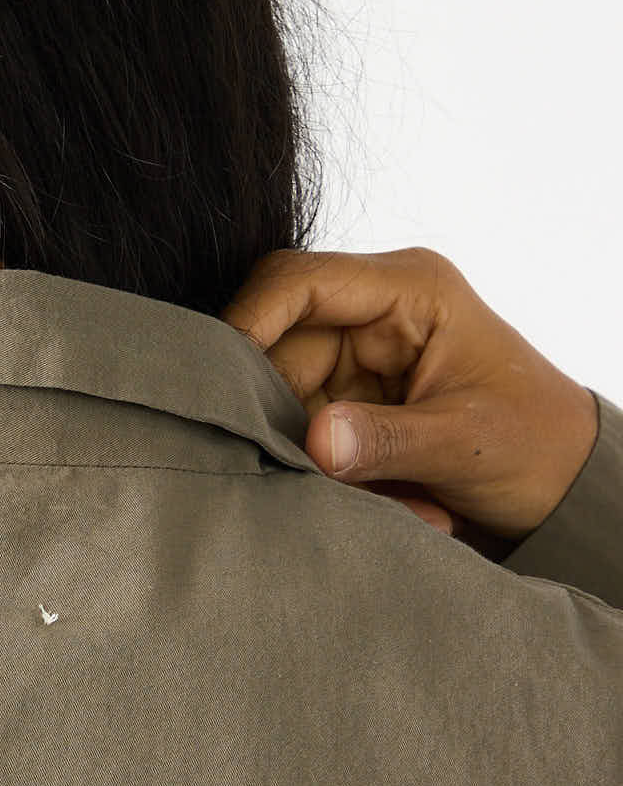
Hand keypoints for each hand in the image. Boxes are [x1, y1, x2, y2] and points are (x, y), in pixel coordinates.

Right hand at [218, 247, 598, 558]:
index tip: (218, 383)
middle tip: (313, 475)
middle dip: (287, 419)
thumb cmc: (537, 444)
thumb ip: (387, 441)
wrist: (568, 485)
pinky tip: (399, 502)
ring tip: (390, 501)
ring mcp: (358, 362)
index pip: (298, 283)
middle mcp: (373, 316)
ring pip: (286, 404)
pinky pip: (310, 439)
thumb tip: (314, 444)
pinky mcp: (350, 406)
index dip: (247, 322)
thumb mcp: (466, 443)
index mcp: (408, 291)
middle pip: (276, 350)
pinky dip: (337, 479)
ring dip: (320, 463)